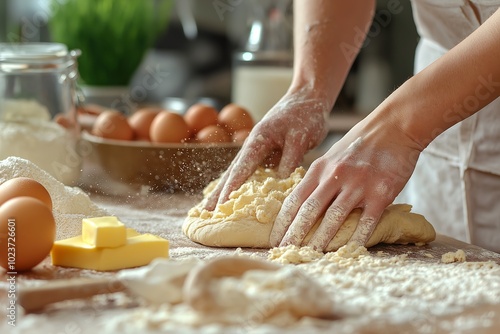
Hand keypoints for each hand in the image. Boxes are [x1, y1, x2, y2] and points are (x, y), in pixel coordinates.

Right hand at [204, 89, 330, 210]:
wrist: (309, 97)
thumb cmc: (305, 114)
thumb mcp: (300, 136)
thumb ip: (290, 159)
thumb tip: (280, 182)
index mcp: (258, 140)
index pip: (241, 168)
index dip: (230, 188)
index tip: (221, 206)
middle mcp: (253, 146)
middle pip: (231, 173)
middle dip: (217, 193)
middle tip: (203, 213)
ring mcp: (258, 151)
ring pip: (238, 174)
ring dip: (223, 191)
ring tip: (210, 209)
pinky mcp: (267, 154)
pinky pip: (250, 173)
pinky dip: (240, 186)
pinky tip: (235, 196)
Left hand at [270, 115, 423, 250]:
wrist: (394, 127)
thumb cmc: (360, 143)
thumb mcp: (332, 156)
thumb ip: (319, 178)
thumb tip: (305, 203)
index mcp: (319, 168)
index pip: (295, 199)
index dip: (283, 221)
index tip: (274, 238)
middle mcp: (335, 176)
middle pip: (310, 210)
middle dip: (295, 234)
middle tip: (284, 251)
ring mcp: (358, 184)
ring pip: (335, 217)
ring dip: (321, 239)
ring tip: (311, 255)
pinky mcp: (381, 192)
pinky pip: (367, 220)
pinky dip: (357, 238)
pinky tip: (349, 251)